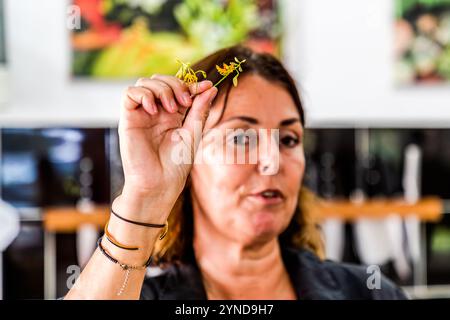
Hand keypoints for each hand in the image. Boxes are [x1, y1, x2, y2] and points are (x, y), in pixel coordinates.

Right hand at [117, 75, 217, 219]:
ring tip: (171, 108)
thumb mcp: (192, 133)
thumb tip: (210, 87)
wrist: (159, 183)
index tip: (205, 87)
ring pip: (146, 83)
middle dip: (176, 84)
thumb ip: (199, 110)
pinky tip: (154, 110)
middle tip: (185, 102)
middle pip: (161, 80)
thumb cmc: (176, 164)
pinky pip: (129, 93)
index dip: (191, 84)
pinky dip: (143, 95)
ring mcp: (142, 114)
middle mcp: (157, 111)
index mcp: (173, 115)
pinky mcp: (128, 118)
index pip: (179, 88)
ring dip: (162, 89)